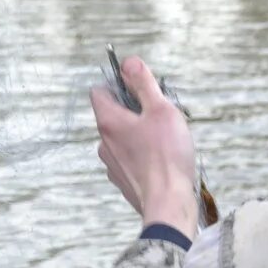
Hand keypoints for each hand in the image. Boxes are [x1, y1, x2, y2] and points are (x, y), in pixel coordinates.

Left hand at [90, 56, 198, 235]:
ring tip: (164, 141)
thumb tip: (128, 62)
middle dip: (134, 111)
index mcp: (108, 121)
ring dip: (139, 134)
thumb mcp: (160, 110)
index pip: (99, 91)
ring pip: (122, 138)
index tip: (139, 88)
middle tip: (160, 116)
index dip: (118, 85)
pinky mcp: (123, 180)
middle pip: (113, 115)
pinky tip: (161, 161)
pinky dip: (142, 155)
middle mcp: (103, 142)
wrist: (168, 204)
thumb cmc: (166, 156)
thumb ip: (143, 83)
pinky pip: (129, 158)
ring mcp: (111, 163)